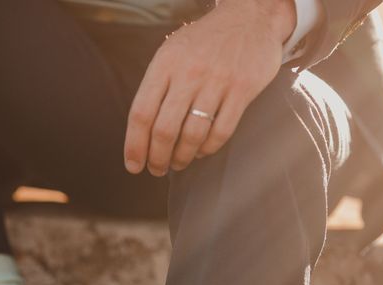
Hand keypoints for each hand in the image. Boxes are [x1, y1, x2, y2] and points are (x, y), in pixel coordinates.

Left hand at [124, 0, 295, 175]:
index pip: (141, 113)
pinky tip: (201, 152)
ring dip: (182, 157)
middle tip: (156, 169)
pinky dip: (208, 149)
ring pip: (192, 134)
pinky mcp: (242, 89)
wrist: (250, 17)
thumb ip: (156, 87)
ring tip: (177, 163)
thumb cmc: (203, 43)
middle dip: (157, 158)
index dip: (134, 145)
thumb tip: (140, 132)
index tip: (133, 165)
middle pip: (164, 129)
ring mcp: (217, 81)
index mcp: (164, 64)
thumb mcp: (171, 53)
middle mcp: (188, 72)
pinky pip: (221, 131)